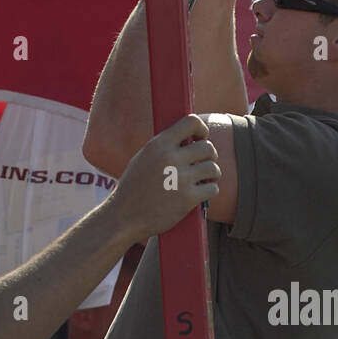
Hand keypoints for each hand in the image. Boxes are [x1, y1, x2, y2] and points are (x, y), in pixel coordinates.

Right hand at [109, 115, 219, 243]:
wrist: (124, 217)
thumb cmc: (133, 188)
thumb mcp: (143, 158)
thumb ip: (164, 147)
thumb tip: (189, 137)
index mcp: (158, 144)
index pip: (191, 122)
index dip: (201, 129)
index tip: (201, 137)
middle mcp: (170, 158)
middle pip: (207, 147)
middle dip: (210, 155)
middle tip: (204, 163)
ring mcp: (180, 179)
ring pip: (213, 168)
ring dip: (213, 174)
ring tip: (206, 178)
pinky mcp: (187, 198)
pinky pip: (212, 188)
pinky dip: (210, 190)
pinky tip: (203, 193)